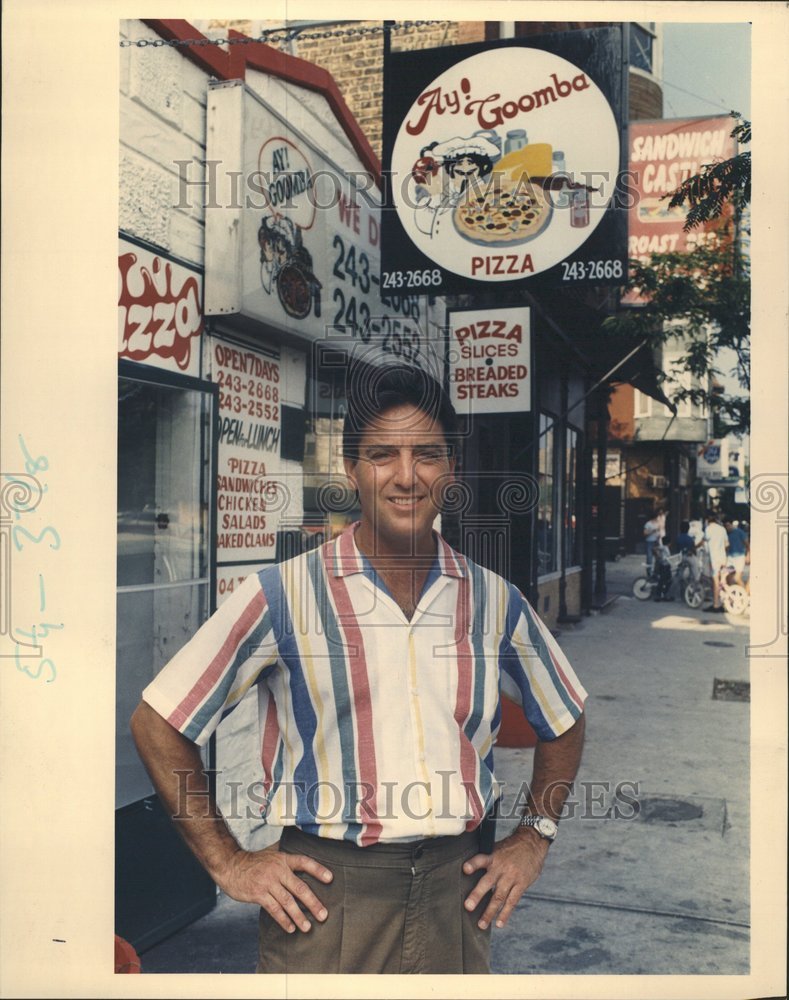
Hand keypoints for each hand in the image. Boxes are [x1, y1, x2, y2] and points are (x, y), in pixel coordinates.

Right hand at [217, 842, 332, 933]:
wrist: (231, 865)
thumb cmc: (254, 862)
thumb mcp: (271, 853)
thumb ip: (286, 857)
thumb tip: (303, 855)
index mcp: (283, 859)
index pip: (304, 862)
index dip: (318, 869)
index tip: (330, 879)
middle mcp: (277, 870)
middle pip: (299, 887)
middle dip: (313, 903)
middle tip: (323, 915)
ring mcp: (268, 883)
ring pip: (287, 902)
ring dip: (299, 916)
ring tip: (308, 927)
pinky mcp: (258, 894)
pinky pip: (274, 909)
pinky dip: (283, 920)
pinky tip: (290, 928)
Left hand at [462, 827, 549, 929]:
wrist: (532, 843)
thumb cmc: (511, 847)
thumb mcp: (497, 847)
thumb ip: (486, 859)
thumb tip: (468, 870)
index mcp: (493, 857)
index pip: (480, 859)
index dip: (473, 864)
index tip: (465, 869)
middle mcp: (501, 867)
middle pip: (487, 882)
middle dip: (477, 895)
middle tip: (468, 907)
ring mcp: (511, 877)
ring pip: (499, 896)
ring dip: (489, 912)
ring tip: (481, 924)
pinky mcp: (521, 884)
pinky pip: (512, 901)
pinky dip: (505, 913)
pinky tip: (499, 923)